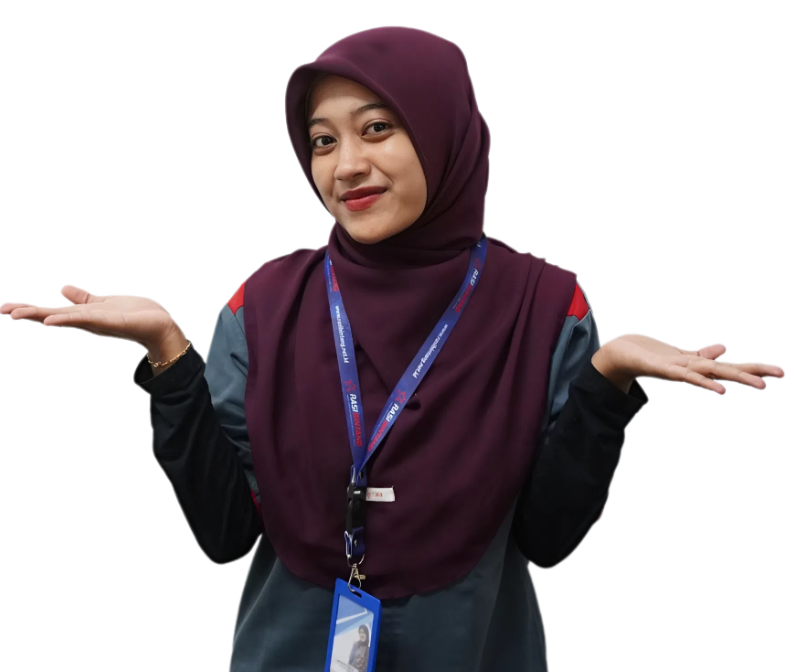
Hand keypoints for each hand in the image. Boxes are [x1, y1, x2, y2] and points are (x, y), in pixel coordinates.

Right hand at [1, 283, 182, 350]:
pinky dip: (68, 318)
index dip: (29, 308)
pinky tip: (51, 319)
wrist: (160, 325)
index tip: (4, 308)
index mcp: (83, 315)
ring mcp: (97, 322)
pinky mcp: (110, 321)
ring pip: (65, 317)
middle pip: (52, 315)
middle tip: (3, 311)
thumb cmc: (134, 315)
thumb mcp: (103, 302)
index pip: (51, 310)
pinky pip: (86, 318)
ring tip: (17, 314)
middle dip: (28, 312)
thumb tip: (62, 289)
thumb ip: (83, 298)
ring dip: (41, 315)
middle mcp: (86, 321)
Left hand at [594, 333, 784, 395]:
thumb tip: (724, 349)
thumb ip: (703, 354)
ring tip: (761, 385)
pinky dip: (704, 383)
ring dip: (736, 379)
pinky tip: (722, 390)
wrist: (620, 355)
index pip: (730, 366)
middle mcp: (692, 370)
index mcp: (698, 365)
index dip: (753, 368)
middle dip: (754, 373)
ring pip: (712, 374)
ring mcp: (680, 370)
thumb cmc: (650, 355)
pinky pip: (687, 377)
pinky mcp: (663, 369)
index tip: (781, 372)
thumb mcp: (681, 354)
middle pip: (727, 370)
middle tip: (783, 374)